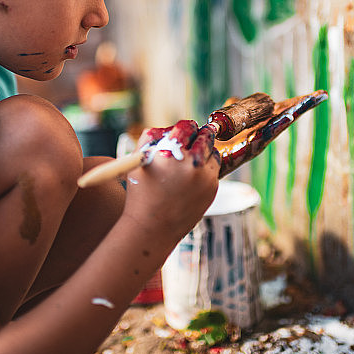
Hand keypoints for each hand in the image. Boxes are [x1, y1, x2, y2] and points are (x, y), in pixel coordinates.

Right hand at [123, 120, 219, 243]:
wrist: (152, 227)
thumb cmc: (141, 193)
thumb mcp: (139, 160)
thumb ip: (151, 136)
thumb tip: (169, 127)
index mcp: (170, 151)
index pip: (187, 126)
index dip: (185, 128)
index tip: (185, 131)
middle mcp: (190, 161)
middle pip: (205, 135)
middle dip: (199, 136)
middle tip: (194, 140)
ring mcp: (204, 175)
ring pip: (213, 151)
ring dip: (205, 152)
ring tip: (192, 161)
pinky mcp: (212, 188)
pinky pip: (214, 169)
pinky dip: (207, 168)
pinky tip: (193, 177)